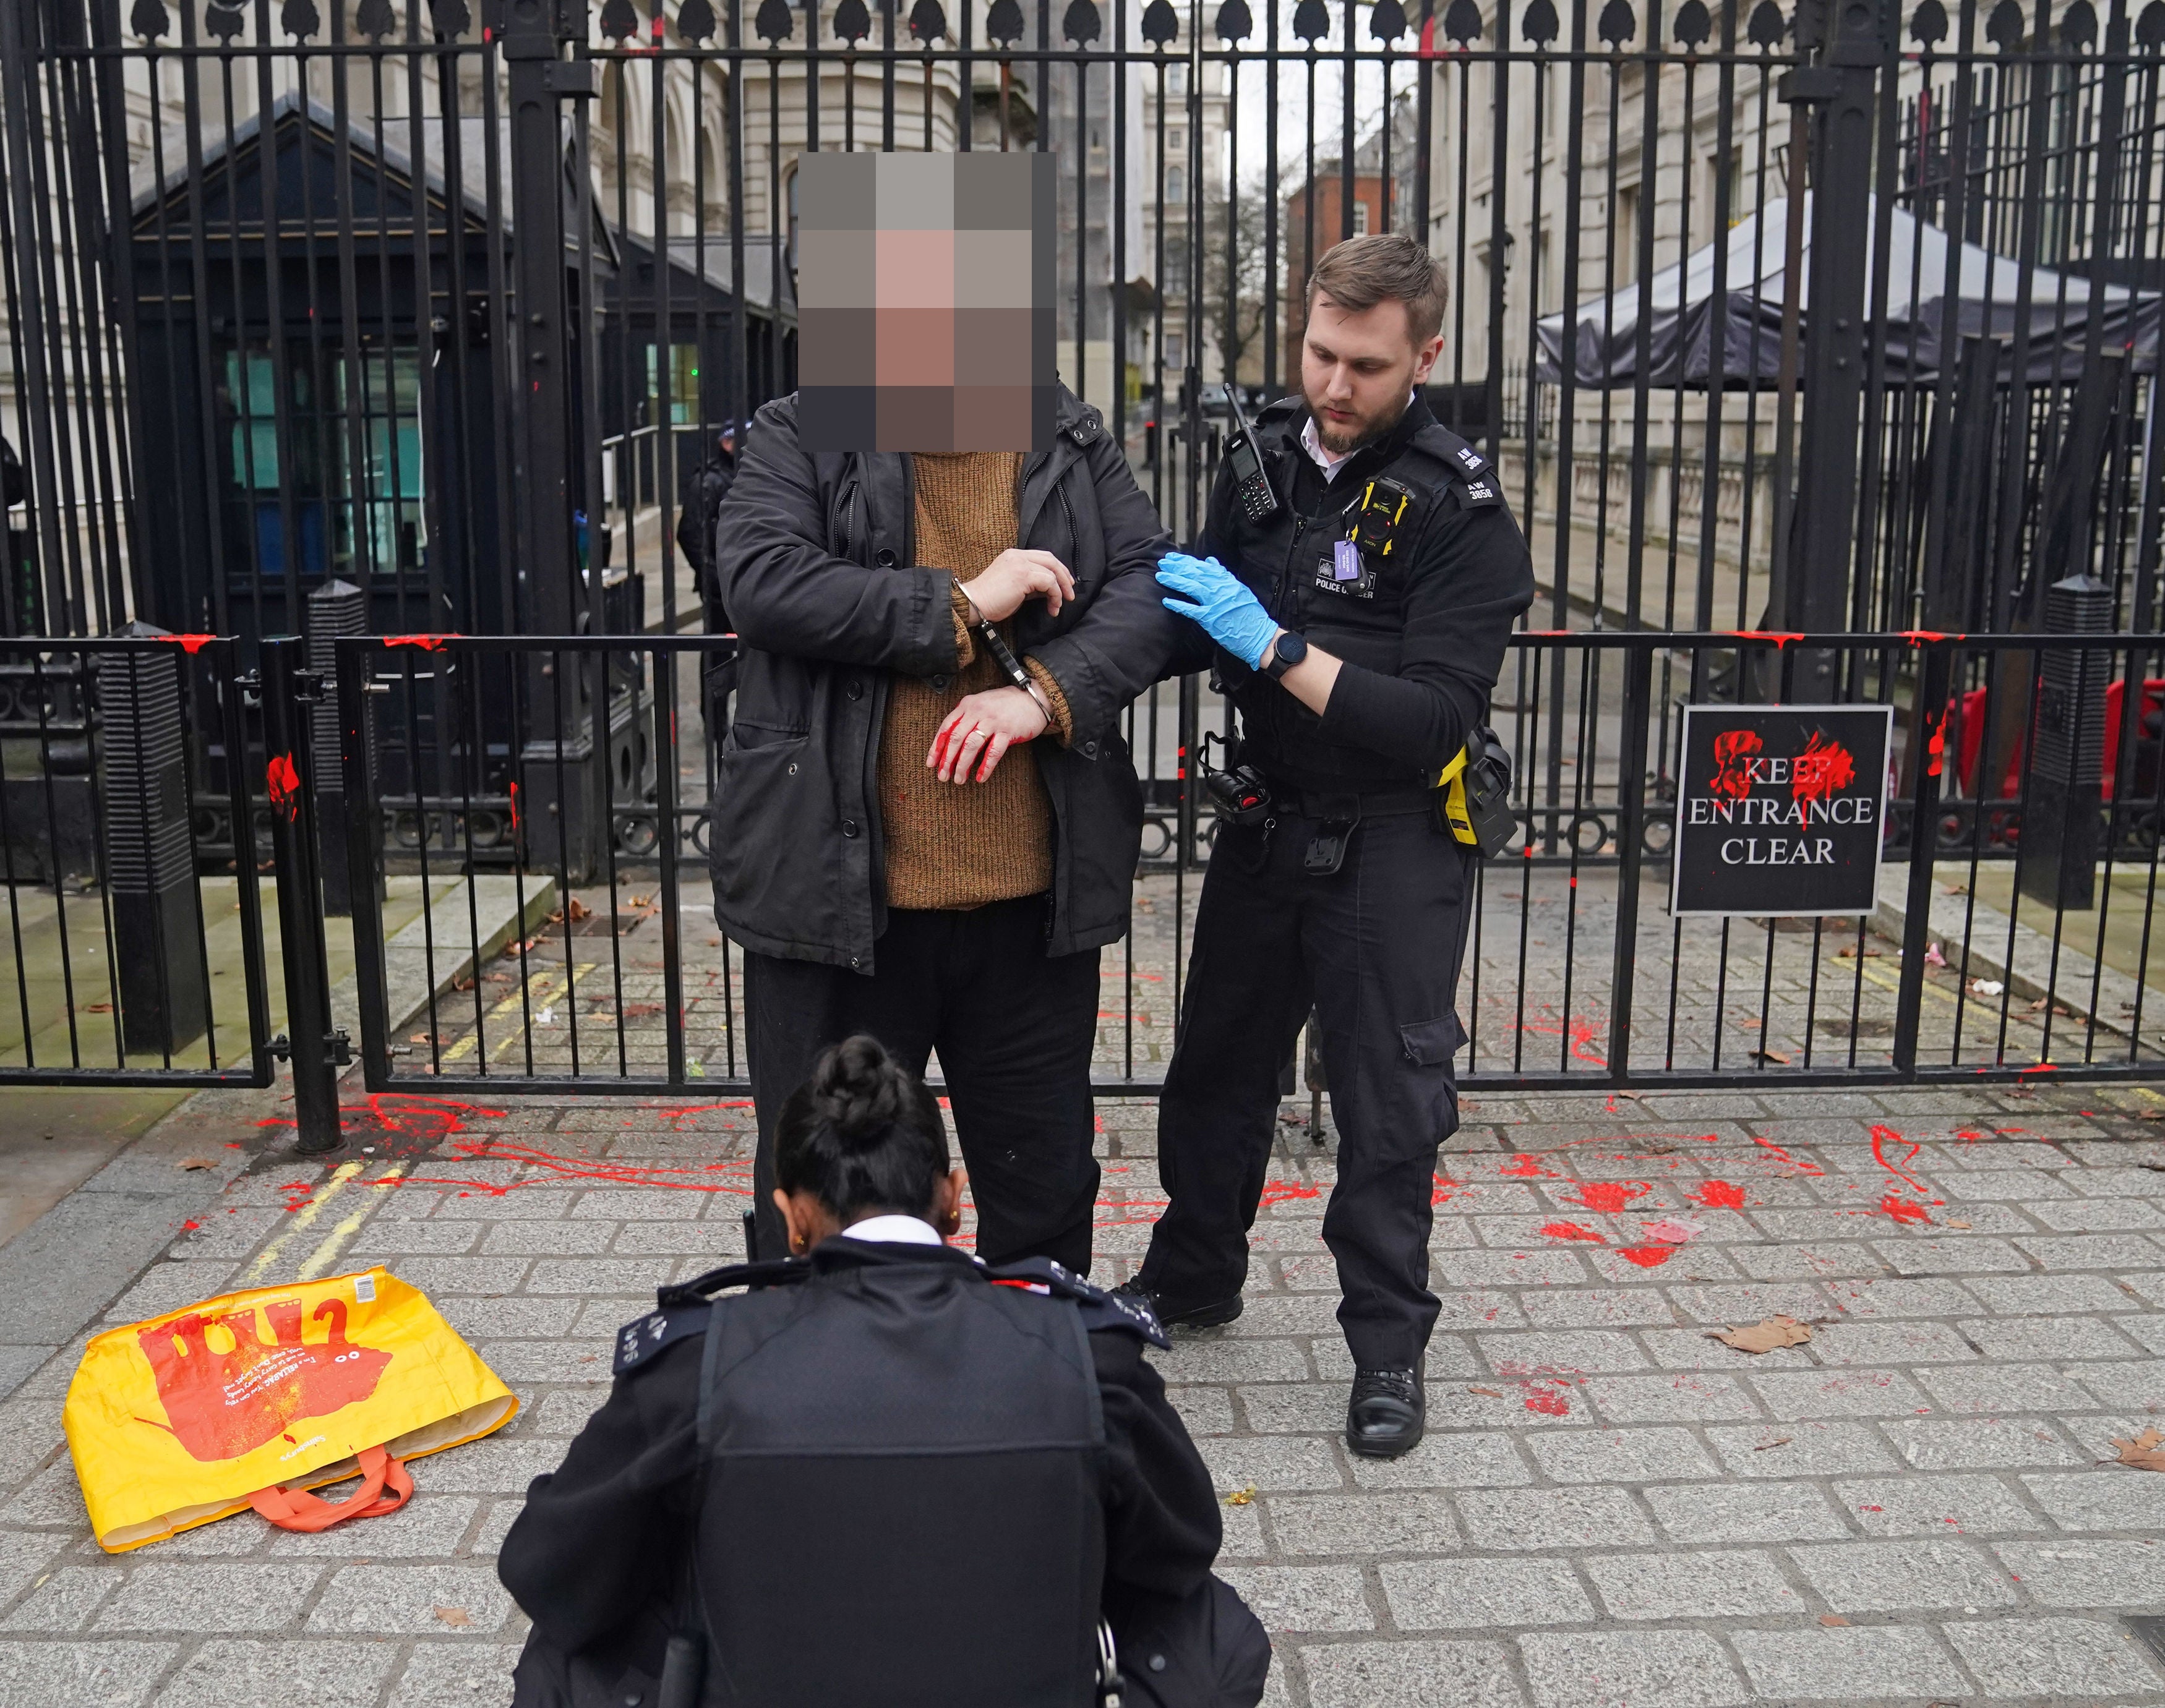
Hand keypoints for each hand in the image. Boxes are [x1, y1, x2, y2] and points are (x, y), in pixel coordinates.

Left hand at [927, 687, 1048, 783]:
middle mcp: (978, 711)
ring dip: (963, 765)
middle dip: (947, 760)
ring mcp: (993, 721)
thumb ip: (965, 718)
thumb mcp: (980, 705)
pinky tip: (980, 777)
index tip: (931, 763)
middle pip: (956, 738)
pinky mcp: (1008, 731)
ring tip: (959, 779)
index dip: (937, 747)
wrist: (1032, 699)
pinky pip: (993, 752)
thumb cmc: (1005, 704)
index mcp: (967, 705)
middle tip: (943, 776)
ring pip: (971, 745)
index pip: (946, 727)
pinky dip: (985, 766)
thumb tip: (950, 742)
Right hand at [961, 549, 1075, 621]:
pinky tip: (1052, 607)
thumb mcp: (1015, 588)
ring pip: (1052, 572)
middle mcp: (1018, 555)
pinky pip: (1049, 582)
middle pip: (1051, 560)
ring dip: (1060, 590)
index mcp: (1014, 555)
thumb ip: (1031, 585)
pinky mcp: (1023, 575)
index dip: (1058, 569)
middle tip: (1070, 593)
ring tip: (1058, 606)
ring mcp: (1020, 564)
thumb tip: (1050, 590)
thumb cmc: (990, 600)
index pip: (1043, 557)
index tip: (1065, 583)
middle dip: (1065, 577)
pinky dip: (1055, 595)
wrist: (973, 603)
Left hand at [1155, 552, 1277, 670]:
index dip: (1187, 561)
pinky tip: (1166, 601)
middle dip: (1177, 567)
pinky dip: (1178, 605)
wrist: (1259, 635)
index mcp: (1227, 581)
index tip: (1174, 557)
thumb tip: (1210, 561)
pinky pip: (1191, 610)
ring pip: (1191, 587)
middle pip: (1195, 574)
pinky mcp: (1210, 619)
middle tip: (1163, 562)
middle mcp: (1221, 589)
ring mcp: (1215, 603)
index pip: (1203, 567)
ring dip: (1174, 580)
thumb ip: (1224, 575)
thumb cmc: (1250, 614)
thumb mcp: (1239, 589)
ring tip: (1160, 576)